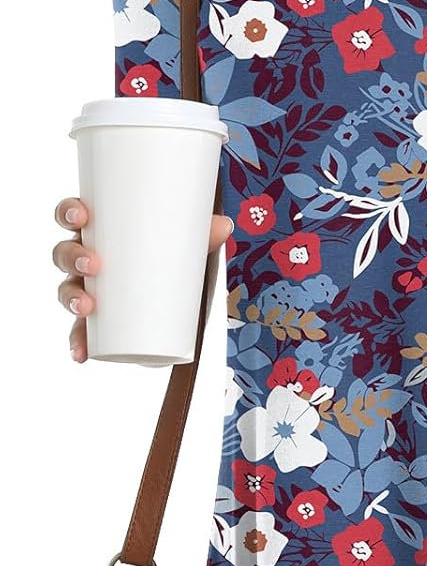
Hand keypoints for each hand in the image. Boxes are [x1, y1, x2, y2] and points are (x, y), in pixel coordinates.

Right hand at [53, 196, 234, 362]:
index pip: (72, 215)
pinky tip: (81, 353)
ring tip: (87, 307)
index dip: (69, 212)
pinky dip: (78, 342)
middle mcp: (87, 258)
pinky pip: (80, 331)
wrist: (177, 294)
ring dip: (70, 299)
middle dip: (72, 257)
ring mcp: (88, 289)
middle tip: (93, 265)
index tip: (82, 217)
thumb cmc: (169, 257)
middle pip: (64, 253)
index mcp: (101, 232)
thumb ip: (201, 235)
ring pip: (67, 290)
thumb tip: (223, 226)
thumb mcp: (185, 244)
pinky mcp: (97, 320)